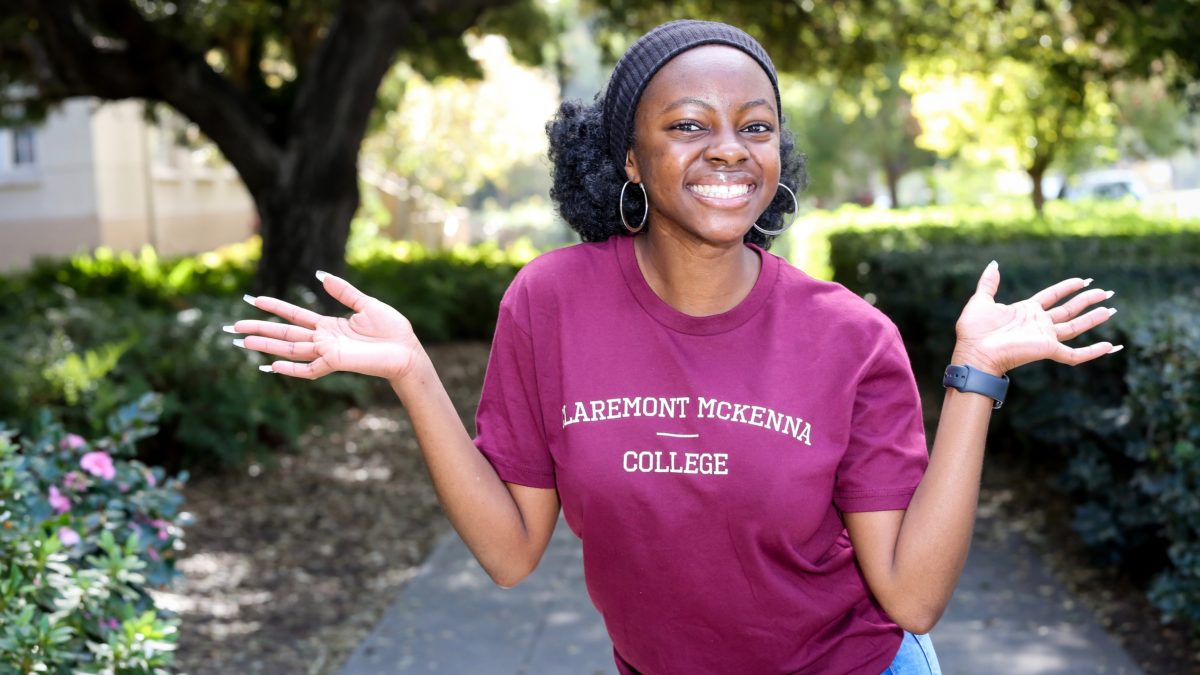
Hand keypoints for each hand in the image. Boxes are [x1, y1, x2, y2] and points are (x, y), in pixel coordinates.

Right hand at [228, 272, 422, 380]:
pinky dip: (292, 369)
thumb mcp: (366, 303)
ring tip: (243, 341)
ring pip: (291, 349)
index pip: (295, 316)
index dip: (274, 307)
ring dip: (267, 346)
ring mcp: (328, 352)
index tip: (253, 299)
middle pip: (285, 334)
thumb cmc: (392, 330)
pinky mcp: (337, 362)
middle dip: (260, 330)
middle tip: (233, 327)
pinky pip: (310, 368)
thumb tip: (320, 275)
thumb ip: (343, 291)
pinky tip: (272, 365)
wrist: (407, 350)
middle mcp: (324, 340)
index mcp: (329, 326)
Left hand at [951, 261, 1120, 374]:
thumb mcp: (981, 300)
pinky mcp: (1047, 350)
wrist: (974, 352)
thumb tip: (994, 264)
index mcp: (1025, 311)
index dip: (1066, 288)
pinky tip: (1110, 346)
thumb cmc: (974, 331)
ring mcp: (1044, 337)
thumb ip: (988, 283)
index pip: (1052, 297)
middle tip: (1106, 293)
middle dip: (1086, 301)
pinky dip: (1092, 351)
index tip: (1083, 280)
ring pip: (1075, 327)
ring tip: (1110, 310)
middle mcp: (1038, 324)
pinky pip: (1074, 354)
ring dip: (1092, 319)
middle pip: (1068, 310)